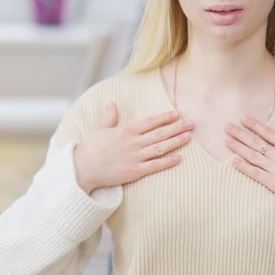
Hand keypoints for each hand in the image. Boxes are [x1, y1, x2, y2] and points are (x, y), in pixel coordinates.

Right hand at [74, 103, 193, 193]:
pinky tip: (179, 158)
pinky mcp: (135, 171)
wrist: (82, 168)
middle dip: (177, 128)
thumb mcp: (99, 128)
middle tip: (192, 124)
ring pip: (161, 148)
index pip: (150, 122)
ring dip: (177, 142)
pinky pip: (155, 166)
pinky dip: (168, 162)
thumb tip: (112, 103)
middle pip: (160, 133)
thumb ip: (109, 117)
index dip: (165, 118)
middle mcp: (134, 143)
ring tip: (189, 137)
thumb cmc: (90, 148)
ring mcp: (135, 157)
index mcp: (126, 131)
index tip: (177, 114)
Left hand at [224, 115, 274, 206]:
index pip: (267, 132)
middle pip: (255, 142)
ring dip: (238, 148)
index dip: (254, 125)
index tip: (242, 118)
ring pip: (252, 156)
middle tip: (226, 127)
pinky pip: (255, 173)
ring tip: (226, 140)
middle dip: (240, 133)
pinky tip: (233, 162)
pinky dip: (244, 167)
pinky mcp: (273, 183)